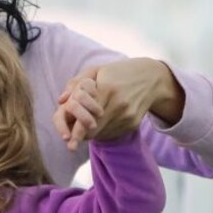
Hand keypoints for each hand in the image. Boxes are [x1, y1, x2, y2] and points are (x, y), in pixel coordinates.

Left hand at [58, 58, 185, 142]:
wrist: (152, 77)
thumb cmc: (118, 72)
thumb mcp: (96, 70)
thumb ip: (76, 84)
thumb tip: (61, 101)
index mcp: (107, 89)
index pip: (87, 117)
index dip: (76, 131)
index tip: (67, 140)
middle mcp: (119, 105)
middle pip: (93, 130)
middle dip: (80, 135)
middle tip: (71, 142)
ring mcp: (127, 116)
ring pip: (102, 133)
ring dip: (92, 132)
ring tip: (89, 123)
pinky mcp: (133, 123)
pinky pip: (113, 133)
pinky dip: (103, 131)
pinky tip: (102, 122)